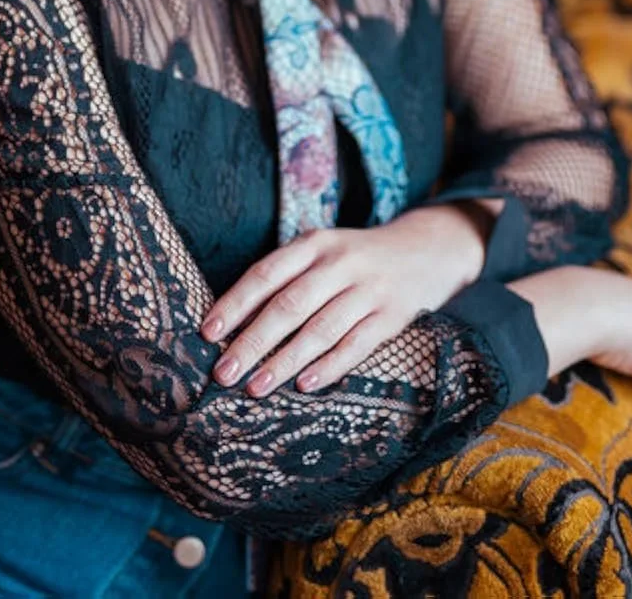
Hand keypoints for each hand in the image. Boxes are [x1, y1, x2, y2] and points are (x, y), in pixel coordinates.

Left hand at [200, 204, 487, 397]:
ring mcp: (368, 290)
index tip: (207, 332)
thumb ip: (285, 278)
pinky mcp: (392, 316)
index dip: (235, 303)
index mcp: (314, 243)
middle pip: (289, 305)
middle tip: (223, 373)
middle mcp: (340, 263)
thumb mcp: (321, 251)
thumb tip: (233, 322)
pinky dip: (329, 367)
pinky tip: (304, 385)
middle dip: (252, 342)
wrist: (424, 249)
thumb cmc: (354, 258)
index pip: (266, 274)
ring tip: (254, 387)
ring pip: (320, 329)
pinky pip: (356, 345)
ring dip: (284, 361)